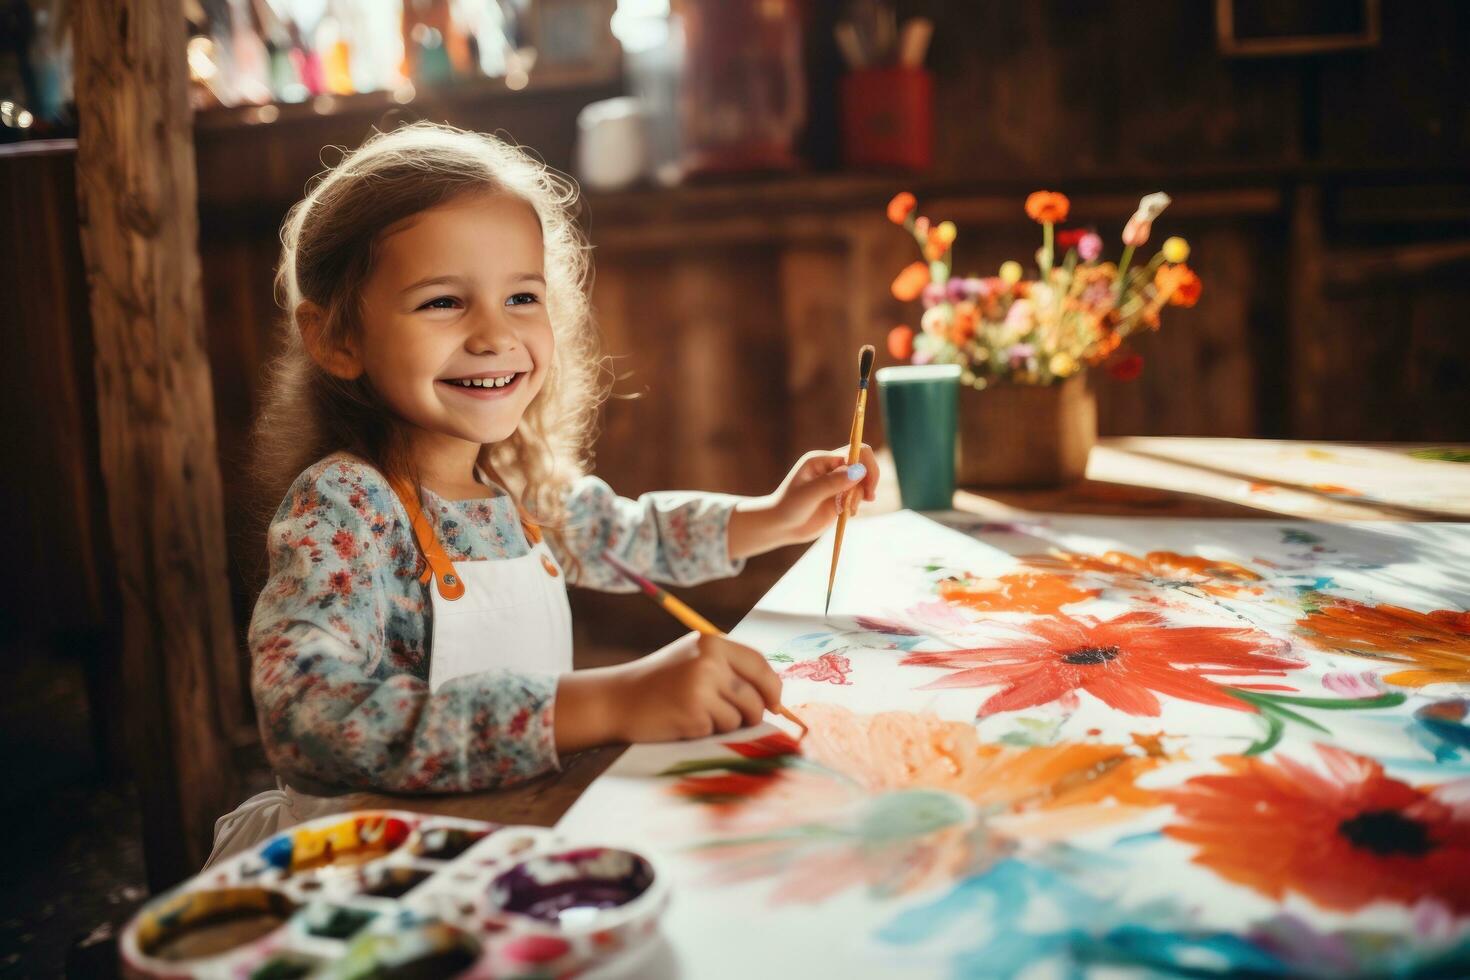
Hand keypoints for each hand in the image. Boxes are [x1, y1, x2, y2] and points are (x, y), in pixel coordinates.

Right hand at [554, 632, 782, 749]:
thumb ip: (728, 668)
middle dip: (754, 712)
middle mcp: (710, 660)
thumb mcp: (693, 659)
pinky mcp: (694, 713)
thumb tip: (773, 694)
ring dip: (727, 723)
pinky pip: (720, 730)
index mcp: (712, 642)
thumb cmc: (659, 682)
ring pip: (741, 716)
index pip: (759, 664)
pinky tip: (684, 721)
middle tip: (738, 718)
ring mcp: (702, 687)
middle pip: (757, 694)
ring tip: (698, 713)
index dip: (772, 687)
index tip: (774, 703)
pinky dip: (707, 731)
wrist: (618, 699)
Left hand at [727, 445, 880, 558]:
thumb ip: (833, 482)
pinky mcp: (840, 497)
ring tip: (849, 510)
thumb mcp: (809, 494)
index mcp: (822, 459)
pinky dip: (858, 503)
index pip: (855, 452)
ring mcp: (837, 482)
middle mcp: (831, 467)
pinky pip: (858, 495)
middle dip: (868, 480)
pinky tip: (850, 512)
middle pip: (863, 463)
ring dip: (861, 495)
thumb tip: (859, 470)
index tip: (866, 487)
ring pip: (862, 481)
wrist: (781, 526)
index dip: (865, 467)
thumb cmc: (789, 507)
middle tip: (867, 498)